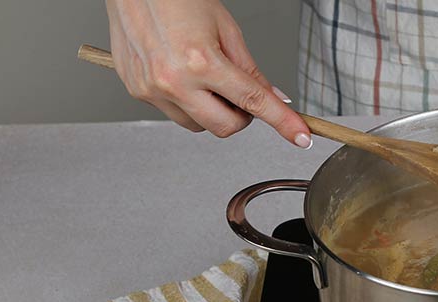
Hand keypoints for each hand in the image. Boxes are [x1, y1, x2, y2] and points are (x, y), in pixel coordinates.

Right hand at [104, 0, 309, 146]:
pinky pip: (173, 113)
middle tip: (239, 92)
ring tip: (203, 76)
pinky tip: (180, 73)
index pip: (253, 102)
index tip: (300, 135)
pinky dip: (186, 101)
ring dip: (211, 110)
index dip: (281, 122)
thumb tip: (273, 97)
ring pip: (199, 125)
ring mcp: (152, 90)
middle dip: (240, 116)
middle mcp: (174, 81)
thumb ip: (250, 70)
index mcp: (200, 62)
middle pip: (226, 127)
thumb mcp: (225, 29)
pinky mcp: (137, 92)